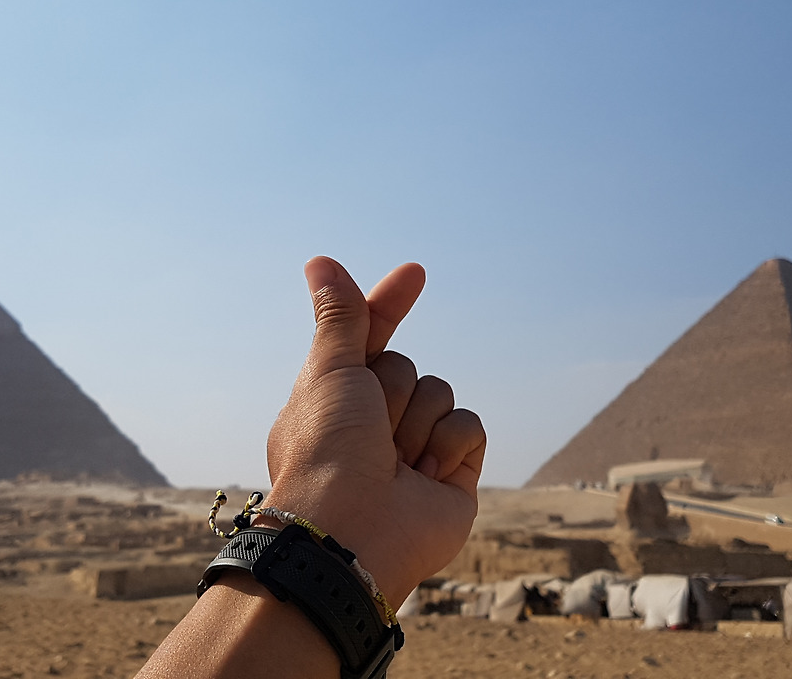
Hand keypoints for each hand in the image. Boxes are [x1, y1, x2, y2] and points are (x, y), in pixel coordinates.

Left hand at [264, 257, 485, 605]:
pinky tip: (424, 476)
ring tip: (395, 462)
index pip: (370, 336)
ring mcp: (414, 448)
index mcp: (338, 396)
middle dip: (392, 389)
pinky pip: (470, 427)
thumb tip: (321, 261)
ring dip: (417, 421)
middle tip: (369, 428)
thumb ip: (340, 316)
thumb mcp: (329, 370)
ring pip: (440, 392)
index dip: (389, 305)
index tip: (415, 274)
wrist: (353, 529)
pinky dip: (449, 445)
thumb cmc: (327, 449)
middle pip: (406, 365)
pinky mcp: (452, 474)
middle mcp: (375, 421)